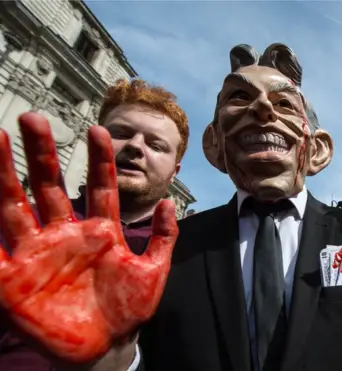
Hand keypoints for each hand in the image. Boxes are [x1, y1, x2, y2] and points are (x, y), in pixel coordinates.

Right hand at [0, 113, 177, 362]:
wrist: (104, 348)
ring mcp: (36, 253)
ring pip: (13, 206)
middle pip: (48, 186)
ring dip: (2, 174)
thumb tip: (168, 200)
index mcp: (99, 232)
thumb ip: (164, 238)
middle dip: (41, 153)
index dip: (100, 159)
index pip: (99, 187)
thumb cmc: (126, 311)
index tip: (99, 130)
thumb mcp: (153, 273)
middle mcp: (64, 235)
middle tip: (32, 118)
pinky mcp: (11, 280)